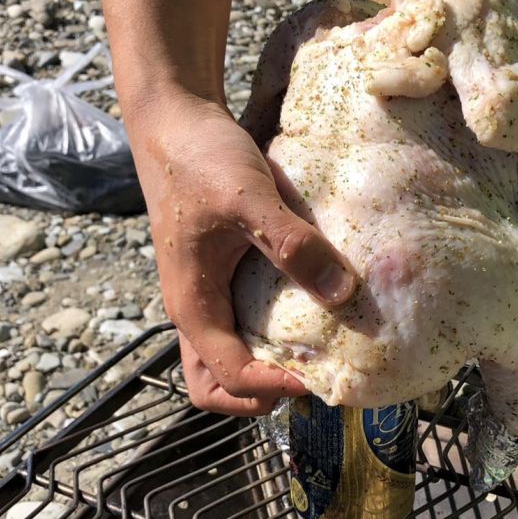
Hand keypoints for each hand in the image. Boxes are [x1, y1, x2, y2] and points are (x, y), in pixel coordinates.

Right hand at [130, 96, 356, 414]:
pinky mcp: (221, 273)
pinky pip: (241, 322)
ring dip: (264, 368)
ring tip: (311, 353)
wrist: (175, 120)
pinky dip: (270, 332)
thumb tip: (342, 293)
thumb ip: (293, 245)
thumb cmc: (200, 159)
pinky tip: (308, 308)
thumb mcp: (250, 200)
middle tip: (307, 378)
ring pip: (226, 357)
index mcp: (193, 305)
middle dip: (258, 397)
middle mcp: (197, 309)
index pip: (227, 377)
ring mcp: (207, 293)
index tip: (316, 377)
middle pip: (216, 385)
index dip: (272, 388)